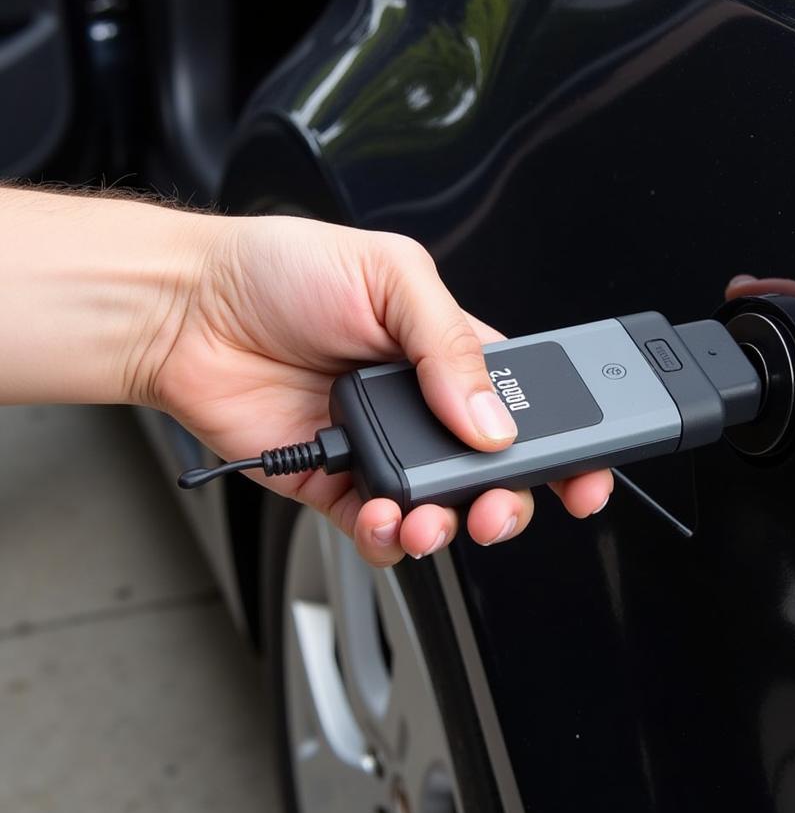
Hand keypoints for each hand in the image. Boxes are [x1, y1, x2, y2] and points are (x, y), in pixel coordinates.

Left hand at [152, 215, 612, 565]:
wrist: (189, 311)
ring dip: (450, 527)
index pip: (527, 404)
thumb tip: (493, 419)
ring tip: (433, 519)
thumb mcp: (390, 274)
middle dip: (511, 501)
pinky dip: (389, 540)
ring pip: (441, 511)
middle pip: (492, 471)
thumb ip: (451, 344)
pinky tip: (383, 518)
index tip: (587, 472)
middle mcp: (421, 406)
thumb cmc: (280, 271)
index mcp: (448, 351)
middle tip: (501, 504)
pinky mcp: (337, 485)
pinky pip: (378, 531)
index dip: (563, 443)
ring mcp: (381, 450)